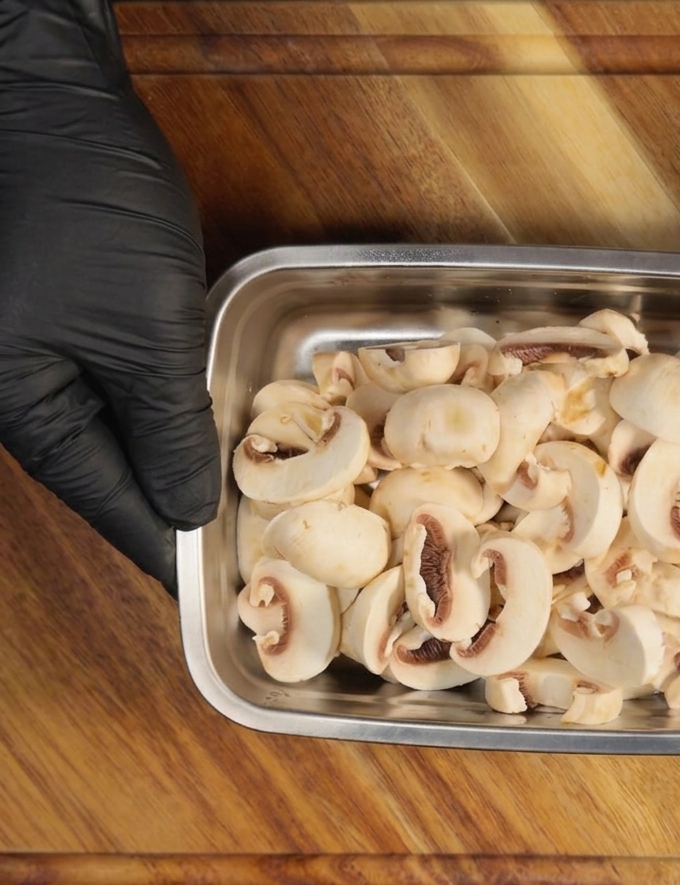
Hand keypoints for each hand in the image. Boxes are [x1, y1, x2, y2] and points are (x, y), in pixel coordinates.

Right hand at [0, 0, 219, 591]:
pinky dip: (170, 420)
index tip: (219, 593)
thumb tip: (187, 510)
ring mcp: (49, 361)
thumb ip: (167, 427)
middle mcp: (32, 399)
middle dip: (178, 516)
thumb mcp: (142, 327)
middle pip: (116, 482)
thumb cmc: (81, 201)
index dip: (171, 553)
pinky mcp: (74, 327)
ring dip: (179, 469)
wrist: (43, 93)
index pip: (114, 508)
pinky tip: (208, 435)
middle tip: (242, 555)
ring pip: (124, 441)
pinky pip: (125, 395)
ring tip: (240, 507)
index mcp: (32, 412)